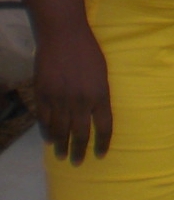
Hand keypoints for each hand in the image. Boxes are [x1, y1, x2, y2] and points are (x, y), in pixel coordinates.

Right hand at [33, 24, 111, 164]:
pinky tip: (49, 139)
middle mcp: (80, 102)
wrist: (64, 37)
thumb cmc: (88, 52)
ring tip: (62, 156)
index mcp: (100, 95)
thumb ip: (99, 95)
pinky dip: (46, 131)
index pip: (104, 127)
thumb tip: (95, 114)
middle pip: (81, 134)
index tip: (101, 155)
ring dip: (61, 145)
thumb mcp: (102, 73)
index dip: (102, 143)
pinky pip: (44, 119)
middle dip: (80, 151)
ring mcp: (60, 100)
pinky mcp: (43, 95)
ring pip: (60, 130)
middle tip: (78, 163)